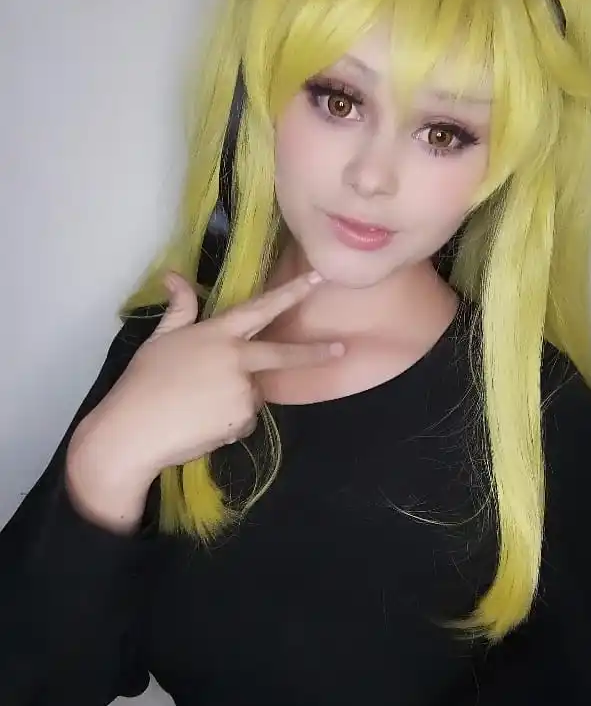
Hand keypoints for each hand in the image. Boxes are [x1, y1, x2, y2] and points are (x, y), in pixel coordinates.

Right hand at [70, 270, 341, 481]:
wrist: (134, 430)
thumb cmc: (143, 380)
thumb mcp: (160, 338)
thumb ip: (179, 307)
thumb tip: (173, 275)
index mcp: (218, 333)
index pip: (261, 308)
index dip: (291, 292)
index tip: (319, 279)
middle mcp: (237, 359)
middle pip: (283, 354)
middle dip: (315, 352)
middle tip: (341, 349)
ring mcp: (242, 391)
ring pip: (252, 394)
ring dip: (234, 399)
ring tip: (197, 405)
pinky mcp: (241, 421)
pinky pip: (243, 420)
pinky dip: (227, 423)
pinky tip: (200, 423)